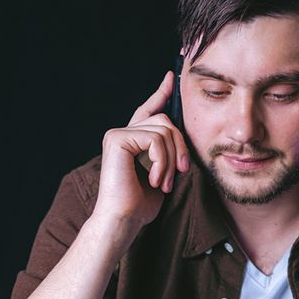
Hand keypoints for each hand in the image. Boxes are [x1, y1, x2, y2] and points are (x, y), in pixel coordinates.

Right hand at [93, 71, 190, 226]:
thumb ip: (167, 151)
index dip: (161, 93)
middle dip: (180, 146)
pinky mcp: (117, 139)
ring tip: (164, 182)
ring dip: (171, 159)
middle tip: (181, 172)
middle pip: (166, 121)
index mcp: (131, 140)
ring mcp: (117, 134)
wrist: (122, 220)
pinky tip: (155, 180)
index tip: (172, 78)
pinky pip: (154, 139)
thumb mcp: (162, 173)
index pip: (149, 110)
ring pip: (163, 130)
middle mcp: (122, 133)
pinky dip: (161, 161)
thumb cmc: (140, 205)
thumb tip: (181, 134)